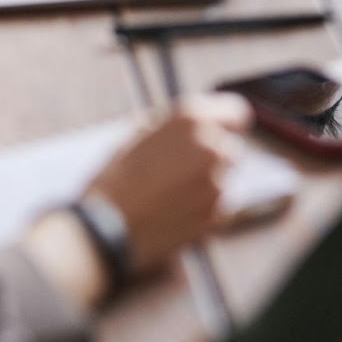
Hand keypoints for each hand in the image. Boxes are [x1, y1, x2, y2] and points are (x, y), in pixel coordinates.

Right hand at [86, 94, 252, 271]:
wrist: (104, 229)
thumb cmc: (115, 178)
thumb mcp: (139, 134)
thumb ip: (174, 126)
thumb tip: (194, 123)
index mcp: (191, 118)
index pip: (236, 112)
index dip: (228, 123)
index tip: (221, 132)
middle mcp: (211, 146)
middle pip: (231, 148)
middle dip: (213, 157)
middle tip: (182, 171)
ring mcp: (217, 182)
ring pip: (224, 179)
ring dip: (208, 184)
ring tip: (172, 195)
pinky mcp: (216, 215)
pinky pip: (218, 207)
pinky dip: (204, 209)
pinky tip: (174, 213)